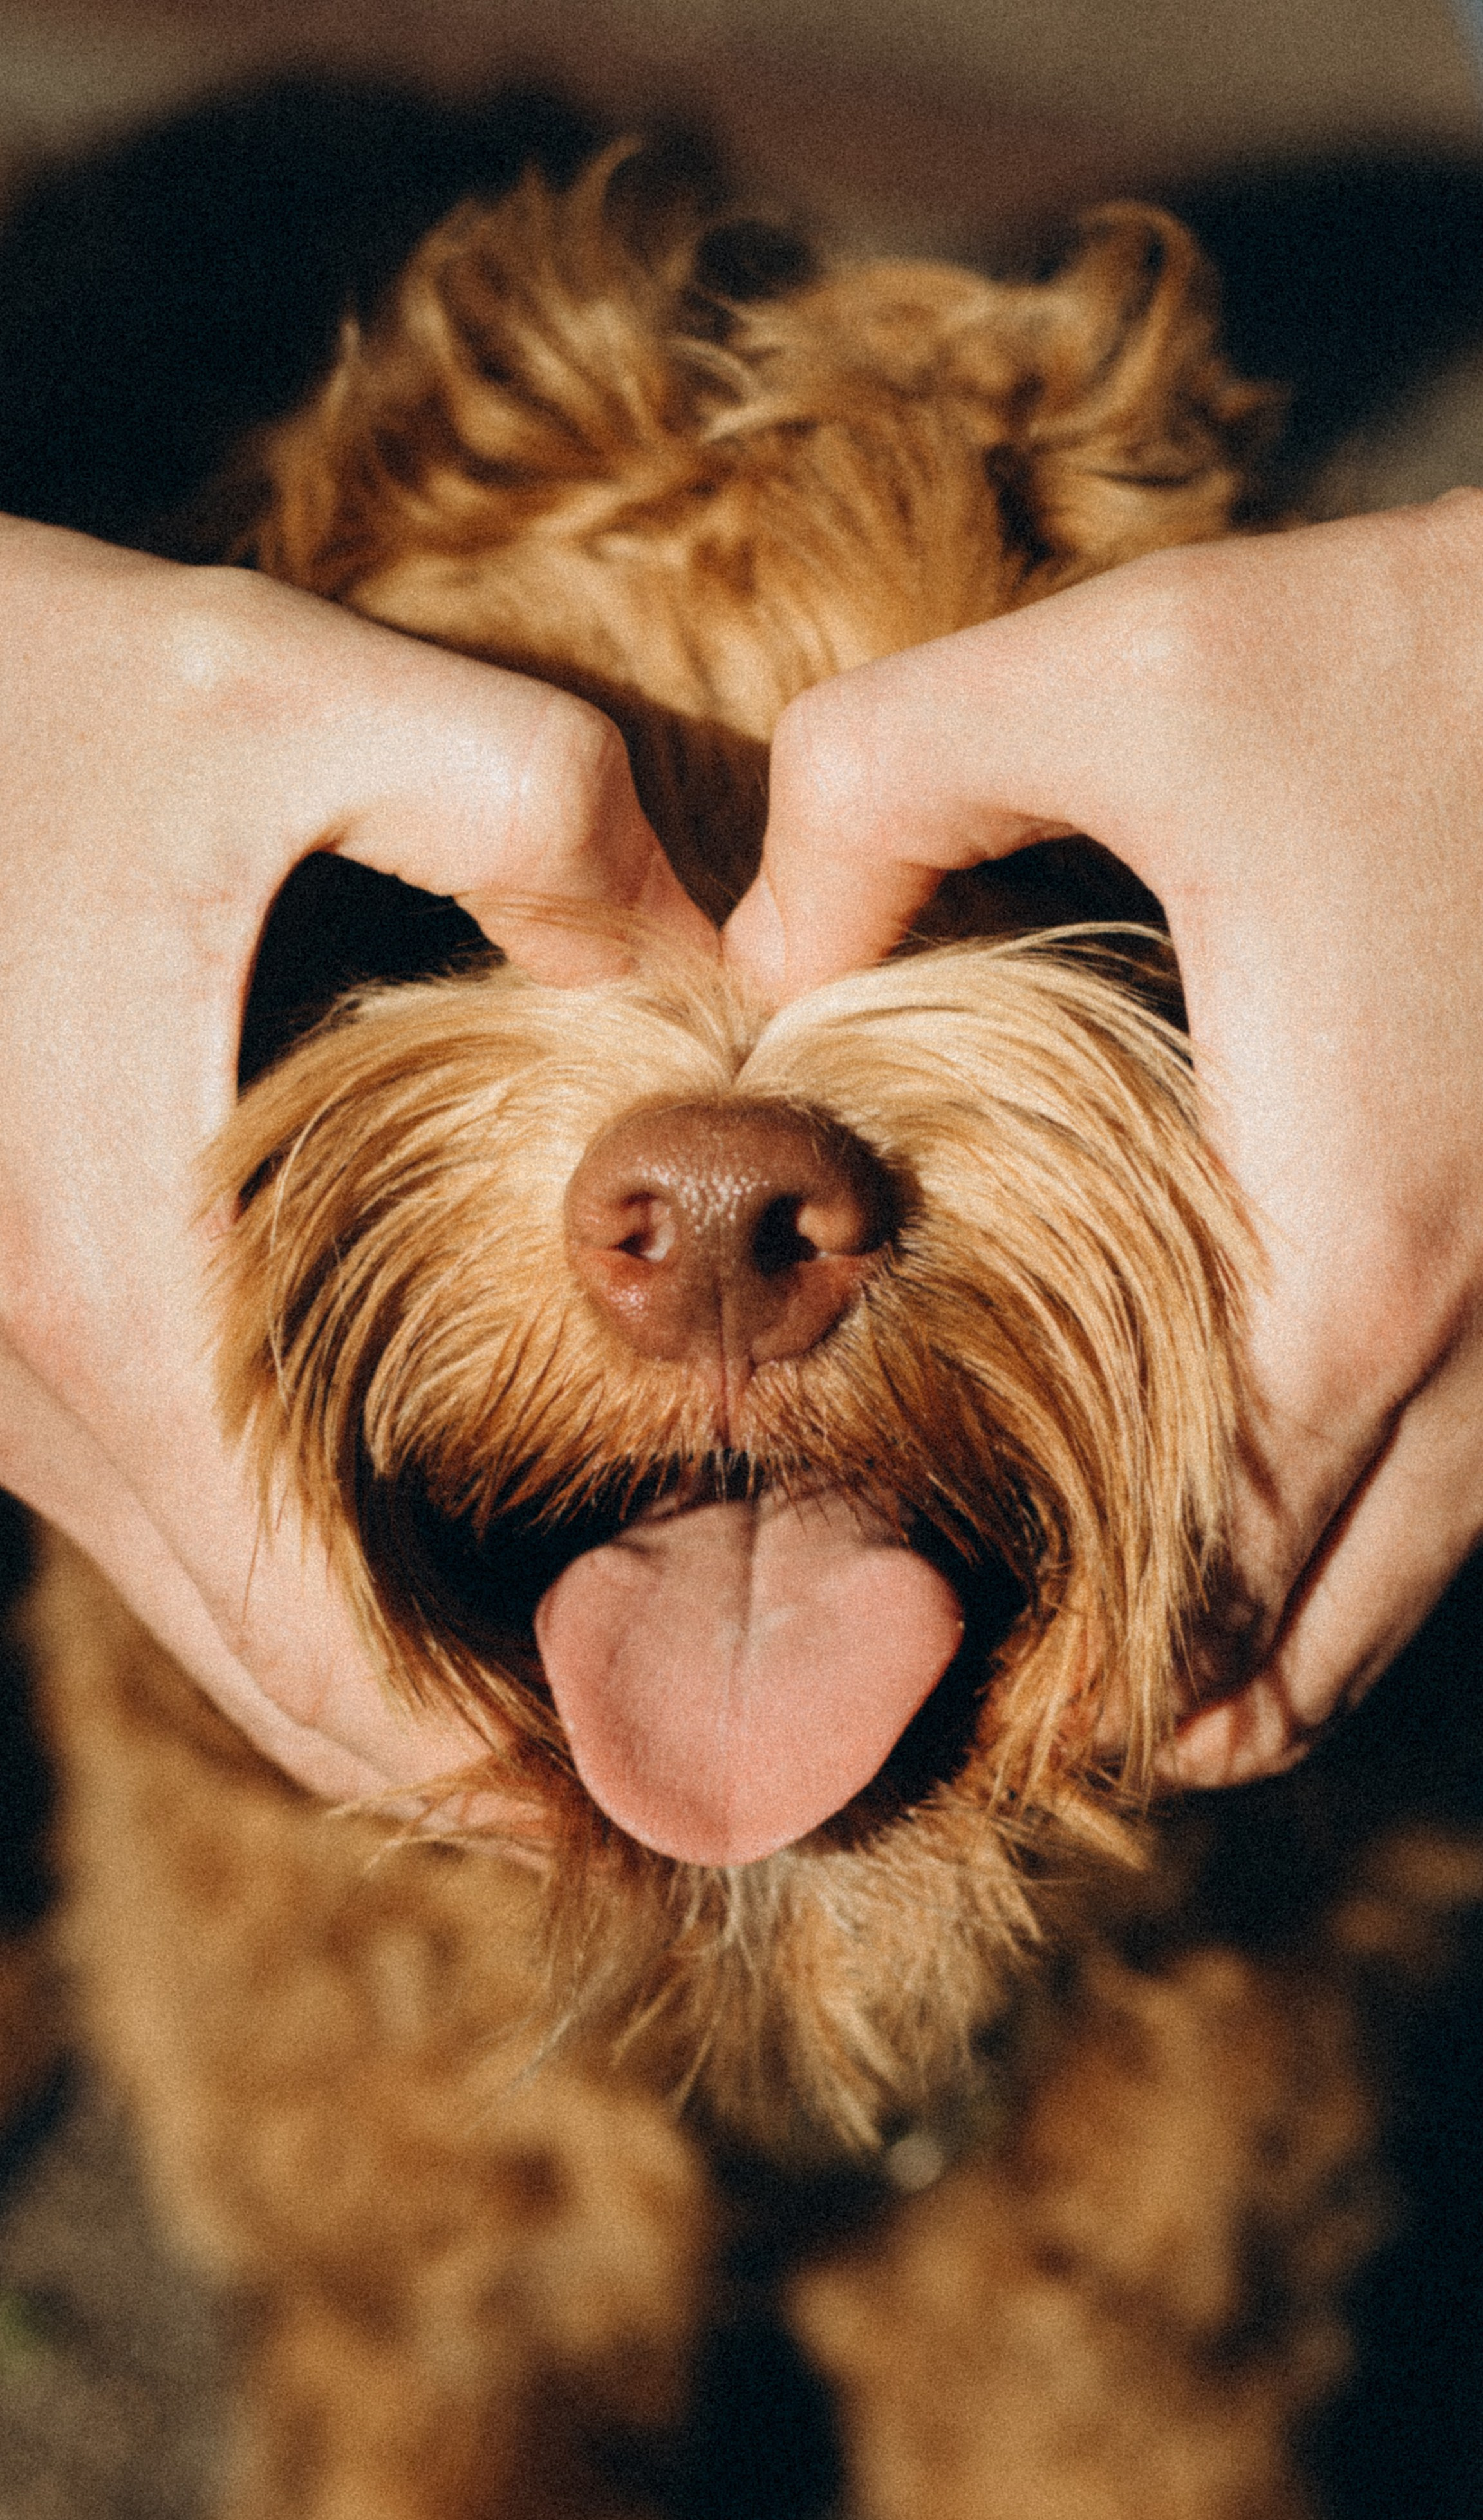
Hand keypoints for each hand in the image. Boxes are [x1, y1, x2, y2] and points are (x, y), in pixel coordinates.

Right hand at [0, 516, 710, 1800]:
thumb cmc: (8, 692)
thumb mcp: (282, 691)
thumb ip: (531, 809)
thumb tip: (714, 966)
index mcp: (118, 1292)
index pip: (317, 1647)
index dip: (493, 1772)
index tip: (651, 1809)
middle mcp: (37, 1387)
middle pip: (271, 1681)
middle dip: (472, 1763)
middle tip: (675, 1764)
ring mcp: (7, 1380)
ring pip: (216, 1614)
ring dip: (396, 1680)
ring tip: (600, 1671)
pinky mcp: (10, 1334)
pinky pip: (176, 1523)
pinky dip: (316, 1584)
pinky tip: (448, 1543)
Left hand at [728, 493, 1482, 1782]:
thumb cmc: (1423, 659)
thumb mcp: (1125, 669)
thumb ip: (883, 784)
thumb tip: (754, 949)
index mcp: (1357, 1257)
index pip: (1197, 1616)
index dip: (1028, 1681)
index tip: (884, 1667)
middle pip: (1289, 1677)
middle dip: (1107, 1712)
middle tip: (936, 1660)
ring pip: (1373, 1616)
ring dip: (1217, 1646)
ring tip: (1037, 1582)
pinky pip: (1432, 1520)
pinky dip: (1308, 1550)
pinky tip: (1183, 1459)